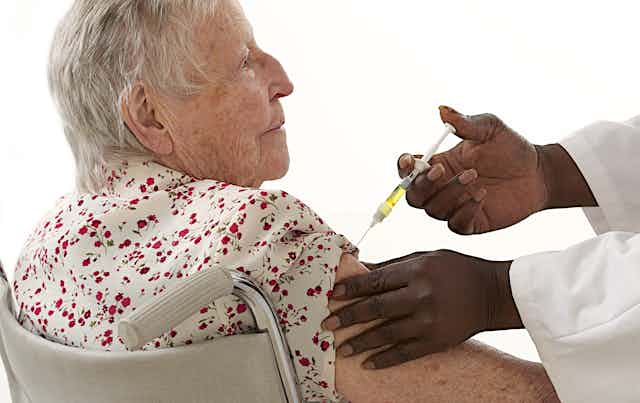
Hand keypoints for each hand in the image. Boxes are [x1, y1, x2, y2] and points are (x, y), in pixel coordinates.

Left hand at [323, 250, 521, 368]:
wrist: (493, 293)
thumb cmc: (457, 269)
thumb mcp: (425, 257)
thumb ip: (393, 265)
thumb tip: (361, 267)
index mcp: (416, 271)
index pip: (374, 281)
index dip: (350, 288)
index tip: (332, 295)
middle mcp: (420, 296)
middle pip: (375, 308)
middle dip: (347, 317)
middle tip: (326, 324)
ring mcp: (429, 321)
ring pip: (386, 334)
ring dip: (360, 342)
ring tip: (341, 349)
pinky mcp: (437, 340)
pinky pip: (405, 353)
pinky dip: (385, 359)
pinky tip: (368, 363)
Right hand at [398, 106, 546, 234]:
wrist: (540, 173)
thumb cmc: (512, 148)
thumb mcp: (490, 128)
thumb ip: (465, 122)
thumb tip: (442, 110)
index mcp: (440, 164)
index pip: (409, 171)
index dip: (403, 168)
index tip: (410, 160)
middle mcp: (442, 188)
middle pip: (414, 196)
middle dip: (423, 185)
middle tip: (442, 171)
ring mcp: (455, 207)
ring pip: (434, 210)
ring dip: (450, 193)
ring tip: (475, 177)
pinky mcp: (472, 223)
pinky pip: (455, 225)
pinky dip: (464, 211)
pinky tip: (482, 195)